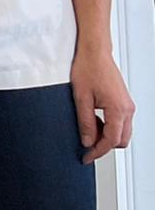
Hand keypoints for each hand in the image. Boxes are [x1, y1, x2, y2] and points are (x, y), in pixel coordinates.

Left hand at [73, 46, 134, 163]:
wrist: (95, 52)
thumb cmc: (88, 68)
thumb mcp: (81, 98)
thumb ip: (85, 122)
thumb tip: (87, 141)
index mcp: (118, 109)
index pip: (111, 141)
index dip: (98, 152)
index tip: (86, 157)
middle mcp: (127, 109)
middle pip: (121, 140)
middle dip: (104, 146)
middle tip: (86, 145)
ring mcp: (128, 105)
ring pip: (122, 132)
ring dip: (107, 136)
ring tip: (88, 130)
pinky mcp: (124, 102)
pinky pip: (121, 122)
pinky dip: (109, 127)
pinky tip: (94, 121)